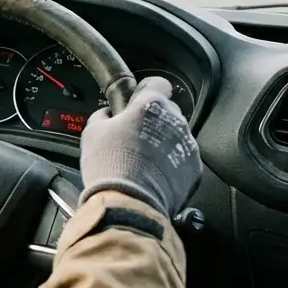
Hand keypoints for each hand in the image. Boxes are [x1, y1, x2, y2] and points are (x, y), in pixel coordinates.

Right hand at [78, 76, 202, 219]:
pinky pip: (183, 160)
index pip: (158, 83)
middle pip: (167, 111)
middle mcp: (175, 120)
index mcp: (151, 104)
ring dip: (164, 144)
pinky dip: (172, 166)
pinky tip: (154, 176)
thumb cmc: (110, 166)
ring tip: (143, 162)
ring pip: (176, 136)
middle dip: (153, 121)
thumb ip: (103, 115)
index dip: (146, 90)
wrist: (129, 204)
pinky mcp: (194, 170)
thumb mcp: (93, 133)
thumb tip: (107, 115)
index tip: (137, 101)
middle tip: (134, 137)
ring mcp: (188, 145)